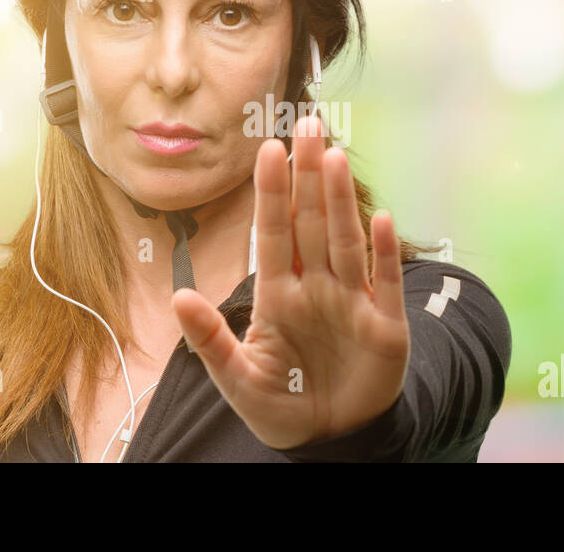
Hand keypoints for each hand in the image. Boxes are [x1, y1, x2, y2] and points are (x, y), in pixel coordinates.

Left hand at [171, 115, 410, 448]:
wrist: (329, 440)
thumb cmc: (280, 405)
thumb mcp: (236, 378)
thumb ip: (209, 339)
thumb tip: (178, 296)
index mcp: (278, 294)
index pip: (273, 232)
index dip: (272, 192)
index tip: (268, 150)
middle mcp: (316, 287)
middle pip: (311, 221)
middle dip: (308, 174)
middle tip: (308, 123)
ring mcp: (352, 302)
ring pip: (345, 240)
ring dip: (340, 200)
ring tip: (333, 157)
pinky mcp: (385, 326)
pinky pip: (384, 282)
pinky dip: (384, 253)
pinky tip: (382, 219)